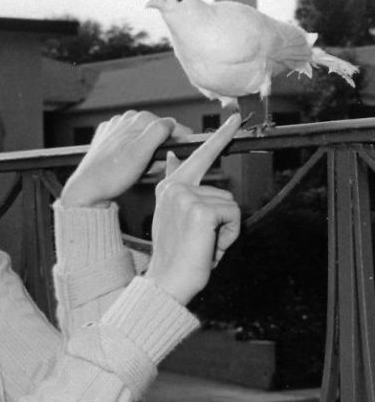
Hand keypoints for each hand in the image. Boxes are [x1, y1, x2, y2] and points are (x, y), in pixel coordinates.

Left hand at [59, 110, 192, 207]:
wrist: (87, 189)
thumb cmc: (111, 175)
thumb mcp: (142, 152)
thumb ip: (159, 131)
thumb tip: (171, 123)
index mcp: (135, 119)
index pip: (166, 124)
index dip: (178, 137)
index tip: (186, 146)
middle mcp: (123, 121)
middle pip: (154, 133)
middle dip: (159, 150)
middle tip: (158, 167)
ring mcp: (113, 131)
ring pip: (141, 141)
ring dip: (147, 155)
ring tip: (141, 170)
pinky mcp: (106, 143)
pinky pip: (128, 148)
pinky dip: (133, 157)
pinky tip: (129, 168)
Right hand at [145, 114, 241, 304]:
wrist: (166, 282)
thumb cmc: (175, 256)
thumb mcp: (171, 217)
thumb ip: (177, 187)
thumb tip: (173, 157)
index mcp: (168, 188)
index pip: (196, 156)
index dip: (219, 138)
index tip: (235, 120)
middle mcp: (175, 187)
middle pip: (223, 193)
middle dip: (222, 220)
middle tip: (205, 242)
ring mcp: (187, 197)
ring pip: (229, 205)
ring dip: (224, 230)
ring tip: (203, 246)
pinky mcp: (200, 210)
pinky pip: (233, 216)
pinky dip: (228, 236)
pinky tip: (209, 247)